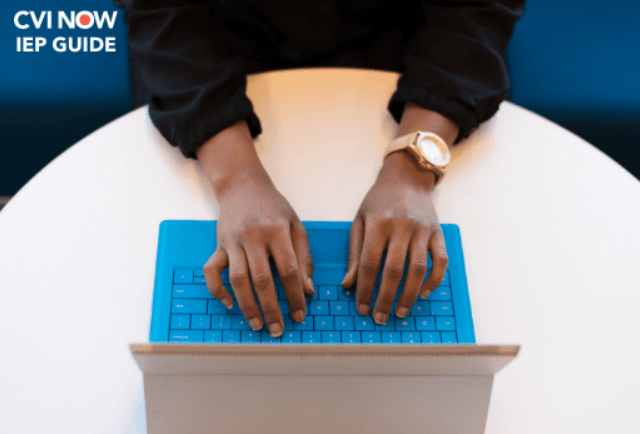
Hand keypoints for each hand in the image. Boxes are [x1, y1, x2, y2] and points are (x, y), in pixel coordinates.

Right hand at [197, 121, 314, 336]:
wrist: (242, 184)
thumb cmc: (272, 207)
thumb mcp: (296, 225)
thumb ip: (304, 257)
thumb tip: (308, 290)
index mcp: (278, 231)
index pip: (289, 270)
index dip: (295, 295)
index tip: (300, 314)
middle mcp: (254, 237)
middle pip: (262, 279)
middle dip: (271, 308)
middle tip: (278, 329)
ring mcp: (233, 241)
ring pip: (238, 279)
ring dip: (247, 305)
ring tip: (257, 324)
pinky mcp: (218, 244)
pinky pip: (211, 271)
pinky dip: (217, 289)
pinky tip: (229, 303)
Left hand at [341, 104, 459, 324]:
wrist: (407, 177)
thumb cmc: (379, 201)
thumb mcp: (360, 220)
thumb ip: (354, 252)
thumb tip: (347, 284)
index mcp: (378, 223)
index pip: (369, 263)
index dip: (365, 289)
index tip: (361, 307)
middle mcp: (401, 226)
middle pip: (393, 270)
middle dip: (385, 298)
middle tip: (380, 317)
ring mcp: (423, 230)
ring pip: (418, 269)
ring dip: (410, 294)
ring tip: (400, 311)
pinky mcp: (438, 232)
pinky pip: (440, 261)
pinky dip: (435, 279)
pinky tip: (425, 293)